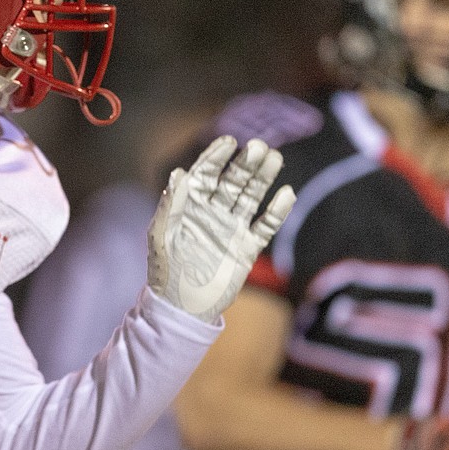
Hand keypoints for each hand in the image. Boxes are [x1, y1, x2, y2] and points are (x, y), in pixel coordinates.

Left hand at [147, 135, 295, 323]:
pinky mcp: (248, 248)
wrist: (181, 307)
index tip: (229, 142)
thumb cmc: (165, 269)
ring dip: (263, 178)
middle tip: (259, 146)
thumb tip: (179, 173)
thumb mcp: (162, 235)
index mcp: (191, 204)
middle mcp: (214, 211)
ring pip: (252, 197)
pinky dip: (277, 212)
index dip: (217, 157)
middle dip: (245, 163)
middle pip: (234, 181)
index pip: (207, 173)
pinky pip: (266, 226)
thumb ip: (171, 204)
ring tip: (274, 159)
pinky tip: (286, 194)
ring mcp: (232, 228)